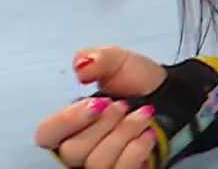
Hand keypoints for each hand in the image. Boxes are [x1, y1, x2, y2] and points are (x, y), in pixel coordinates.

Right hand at [35, 46, 168, 168]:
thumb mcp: (118, 61)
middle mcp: (78, 149)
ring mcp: (99, 165)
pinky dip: (138, 149)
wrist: (171, 98)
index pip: (46, 134)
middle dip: (105, 124)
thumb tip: (81, 66)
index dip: (69, 121)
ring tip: (142, 115)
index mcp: (67, 123)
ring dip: (125, 133)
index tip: (98, 104)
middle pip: (73, 152)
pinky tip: (148, 134)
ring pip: (98, 163)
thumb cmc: (135, 83)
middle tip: (123, 106)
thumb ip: (97, 59)